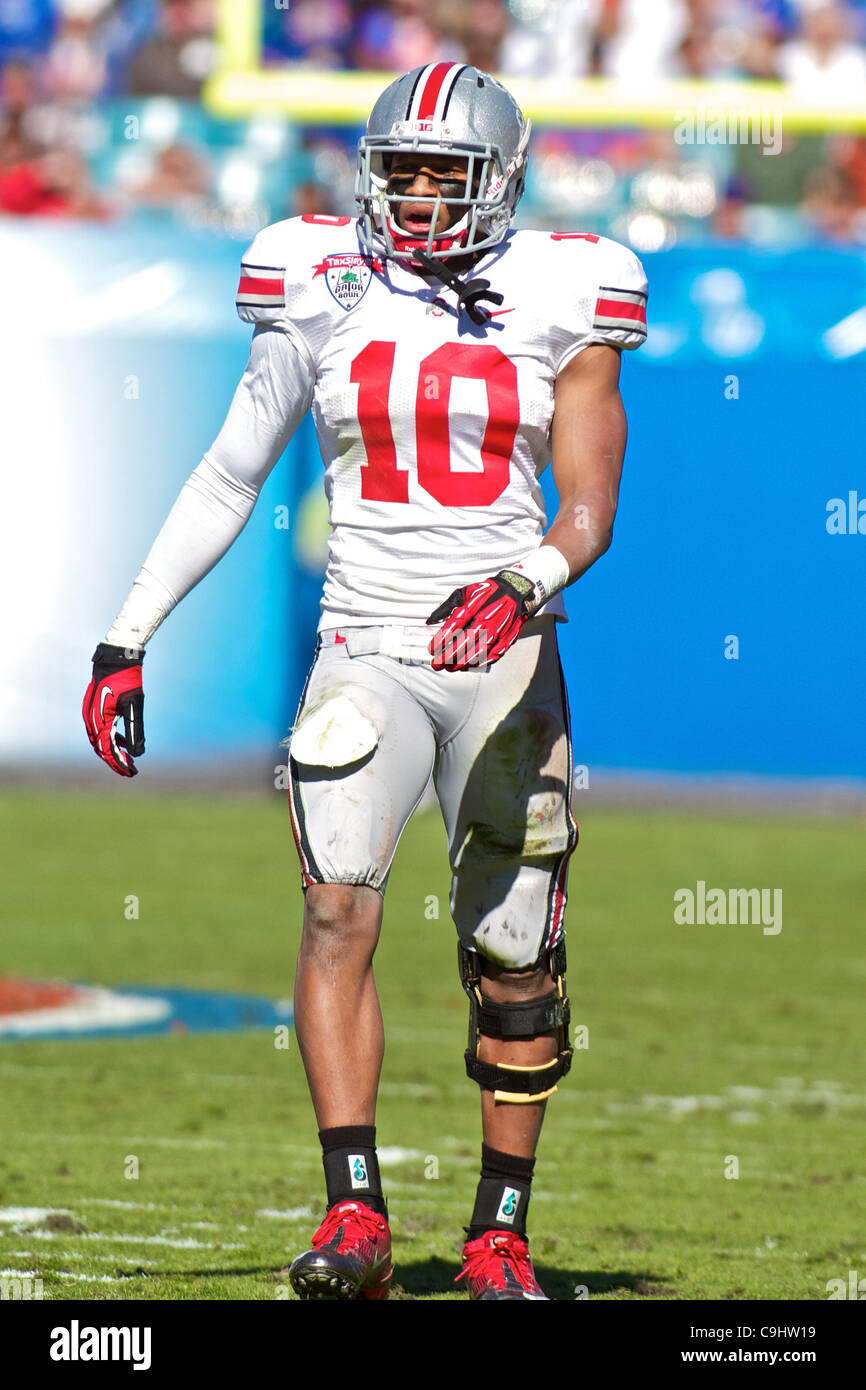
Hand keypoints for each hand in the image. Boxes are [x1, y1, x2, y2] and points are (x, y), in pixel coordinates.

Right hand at [82, 643, 144, 776]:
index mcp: (100, 720)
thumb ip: (135, 731)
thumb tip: (138, 754)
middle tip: (131, 771)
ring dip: (113, 751)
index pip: (108, 750)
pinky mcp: (93, 709)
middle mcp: (91, 719)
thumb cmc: (127, 680)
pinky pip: (100, 730)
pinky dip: (111, 738)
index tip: (131, 773)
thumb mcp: (134, 706)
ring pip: (99, 740)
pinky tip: (123, 743)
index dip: (119, 764)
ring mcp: (90, 714)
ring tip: (129, 760)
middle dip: (116, 761)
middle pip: (101, 748)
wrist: (116, 658)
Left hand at [426, 569, 535, 670]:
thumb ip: (446, 607)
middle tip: (437, 664)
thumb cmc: (487, 592)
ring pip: (478, 652)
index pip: (453, 626)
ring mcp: (497, 630)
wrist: (515, 590)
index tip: (432, 649)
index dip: (441, 640)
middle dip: (448, 656)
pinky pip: (492, 655)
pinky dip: (479, 663)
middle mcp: (485, 619)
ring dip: (462, 663)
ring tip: (450, 668)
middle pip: (464, 643)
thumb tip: (430, 620)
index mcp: (474, 606)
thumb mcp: (464, 592)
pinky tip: (468, 666)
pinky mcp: (506, 638)